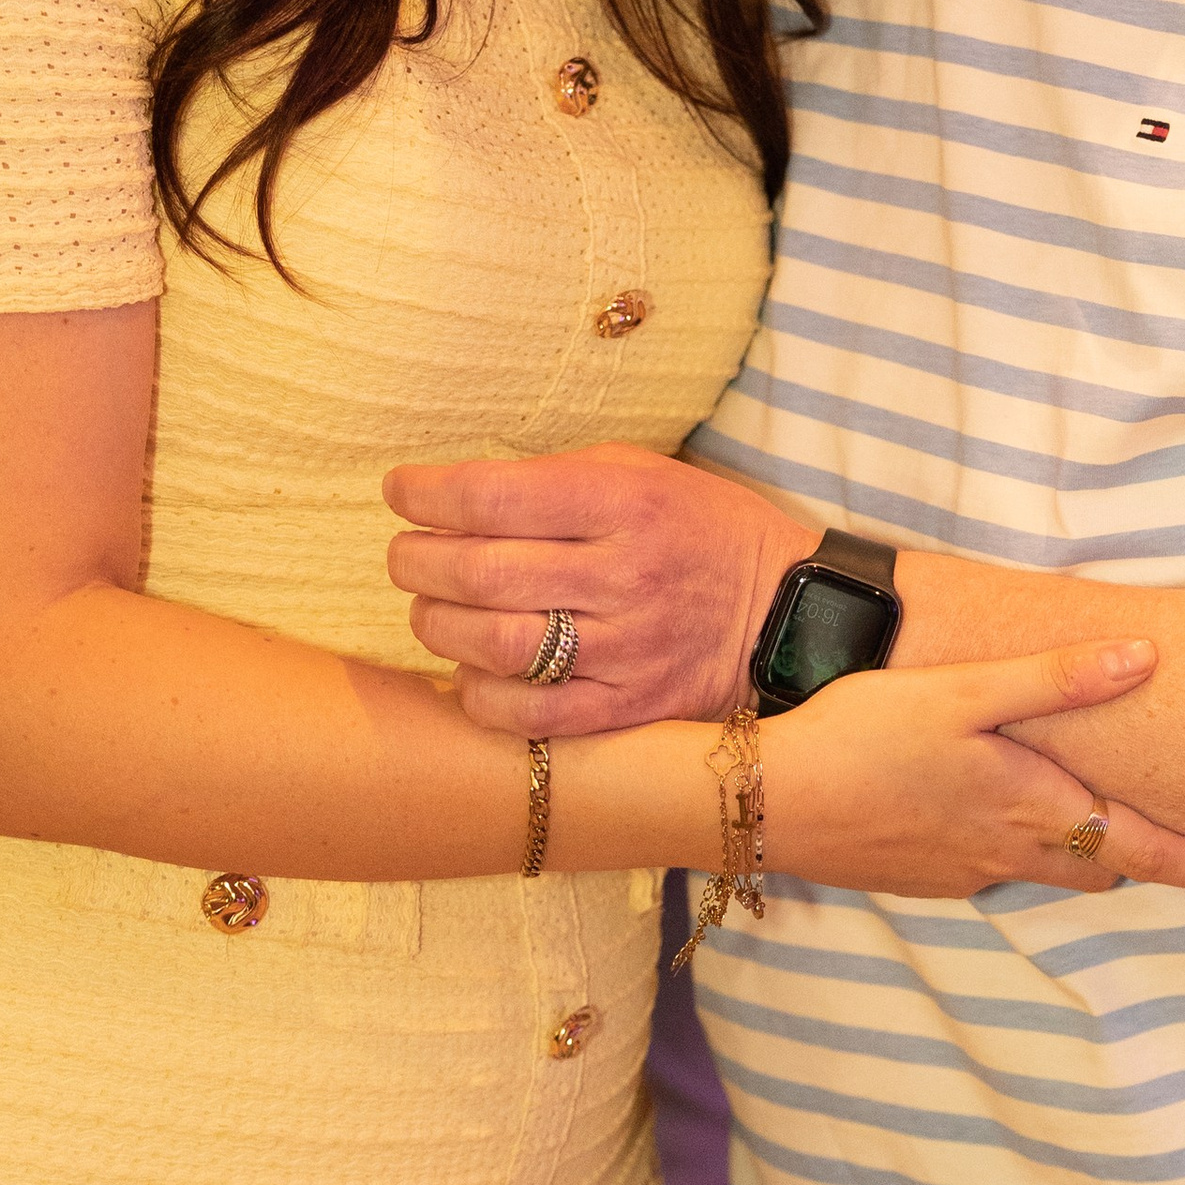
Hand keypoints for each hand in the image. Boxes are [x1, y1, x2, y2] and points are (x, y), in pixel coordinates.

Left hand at [387, 444, 803, 733]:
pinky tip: (471, 671)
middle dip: (417, 562)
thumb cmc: (697, 527)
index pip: (496, 495)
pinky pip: (529, 713)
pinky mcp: (628, 708)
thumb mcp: (641, 471)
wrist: (784, 609)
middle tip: (404, 556)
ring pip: (495, 644)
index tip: (400, 490)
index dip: (428, 493)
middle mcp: (624, 574)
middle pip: (482, 572)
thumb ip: (555, 480)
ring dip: (438, 626)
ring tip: (431, 609)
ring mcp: (627, 648)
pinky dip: (479, 695)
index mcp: (624, 501)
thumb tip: (455, 493)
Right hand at [755, 641, 1184, 901]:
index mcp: (1034, 811)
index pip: (1147, 851)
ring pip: (1048, 871)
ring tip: (1104, 823)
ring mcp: (963, 873)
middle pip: (1102, 867)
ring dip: (1082, 854)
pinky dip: (1018, 847)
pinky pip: (994, 868)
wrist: (766, 801)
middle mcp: (1009, 855)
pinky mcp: (922, 876)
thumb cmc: (865, 737)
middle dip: (1147, 857)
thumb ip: (1057, 679)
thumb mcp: (964, 692)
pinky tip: (995, 812)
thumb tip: (1146, 657)